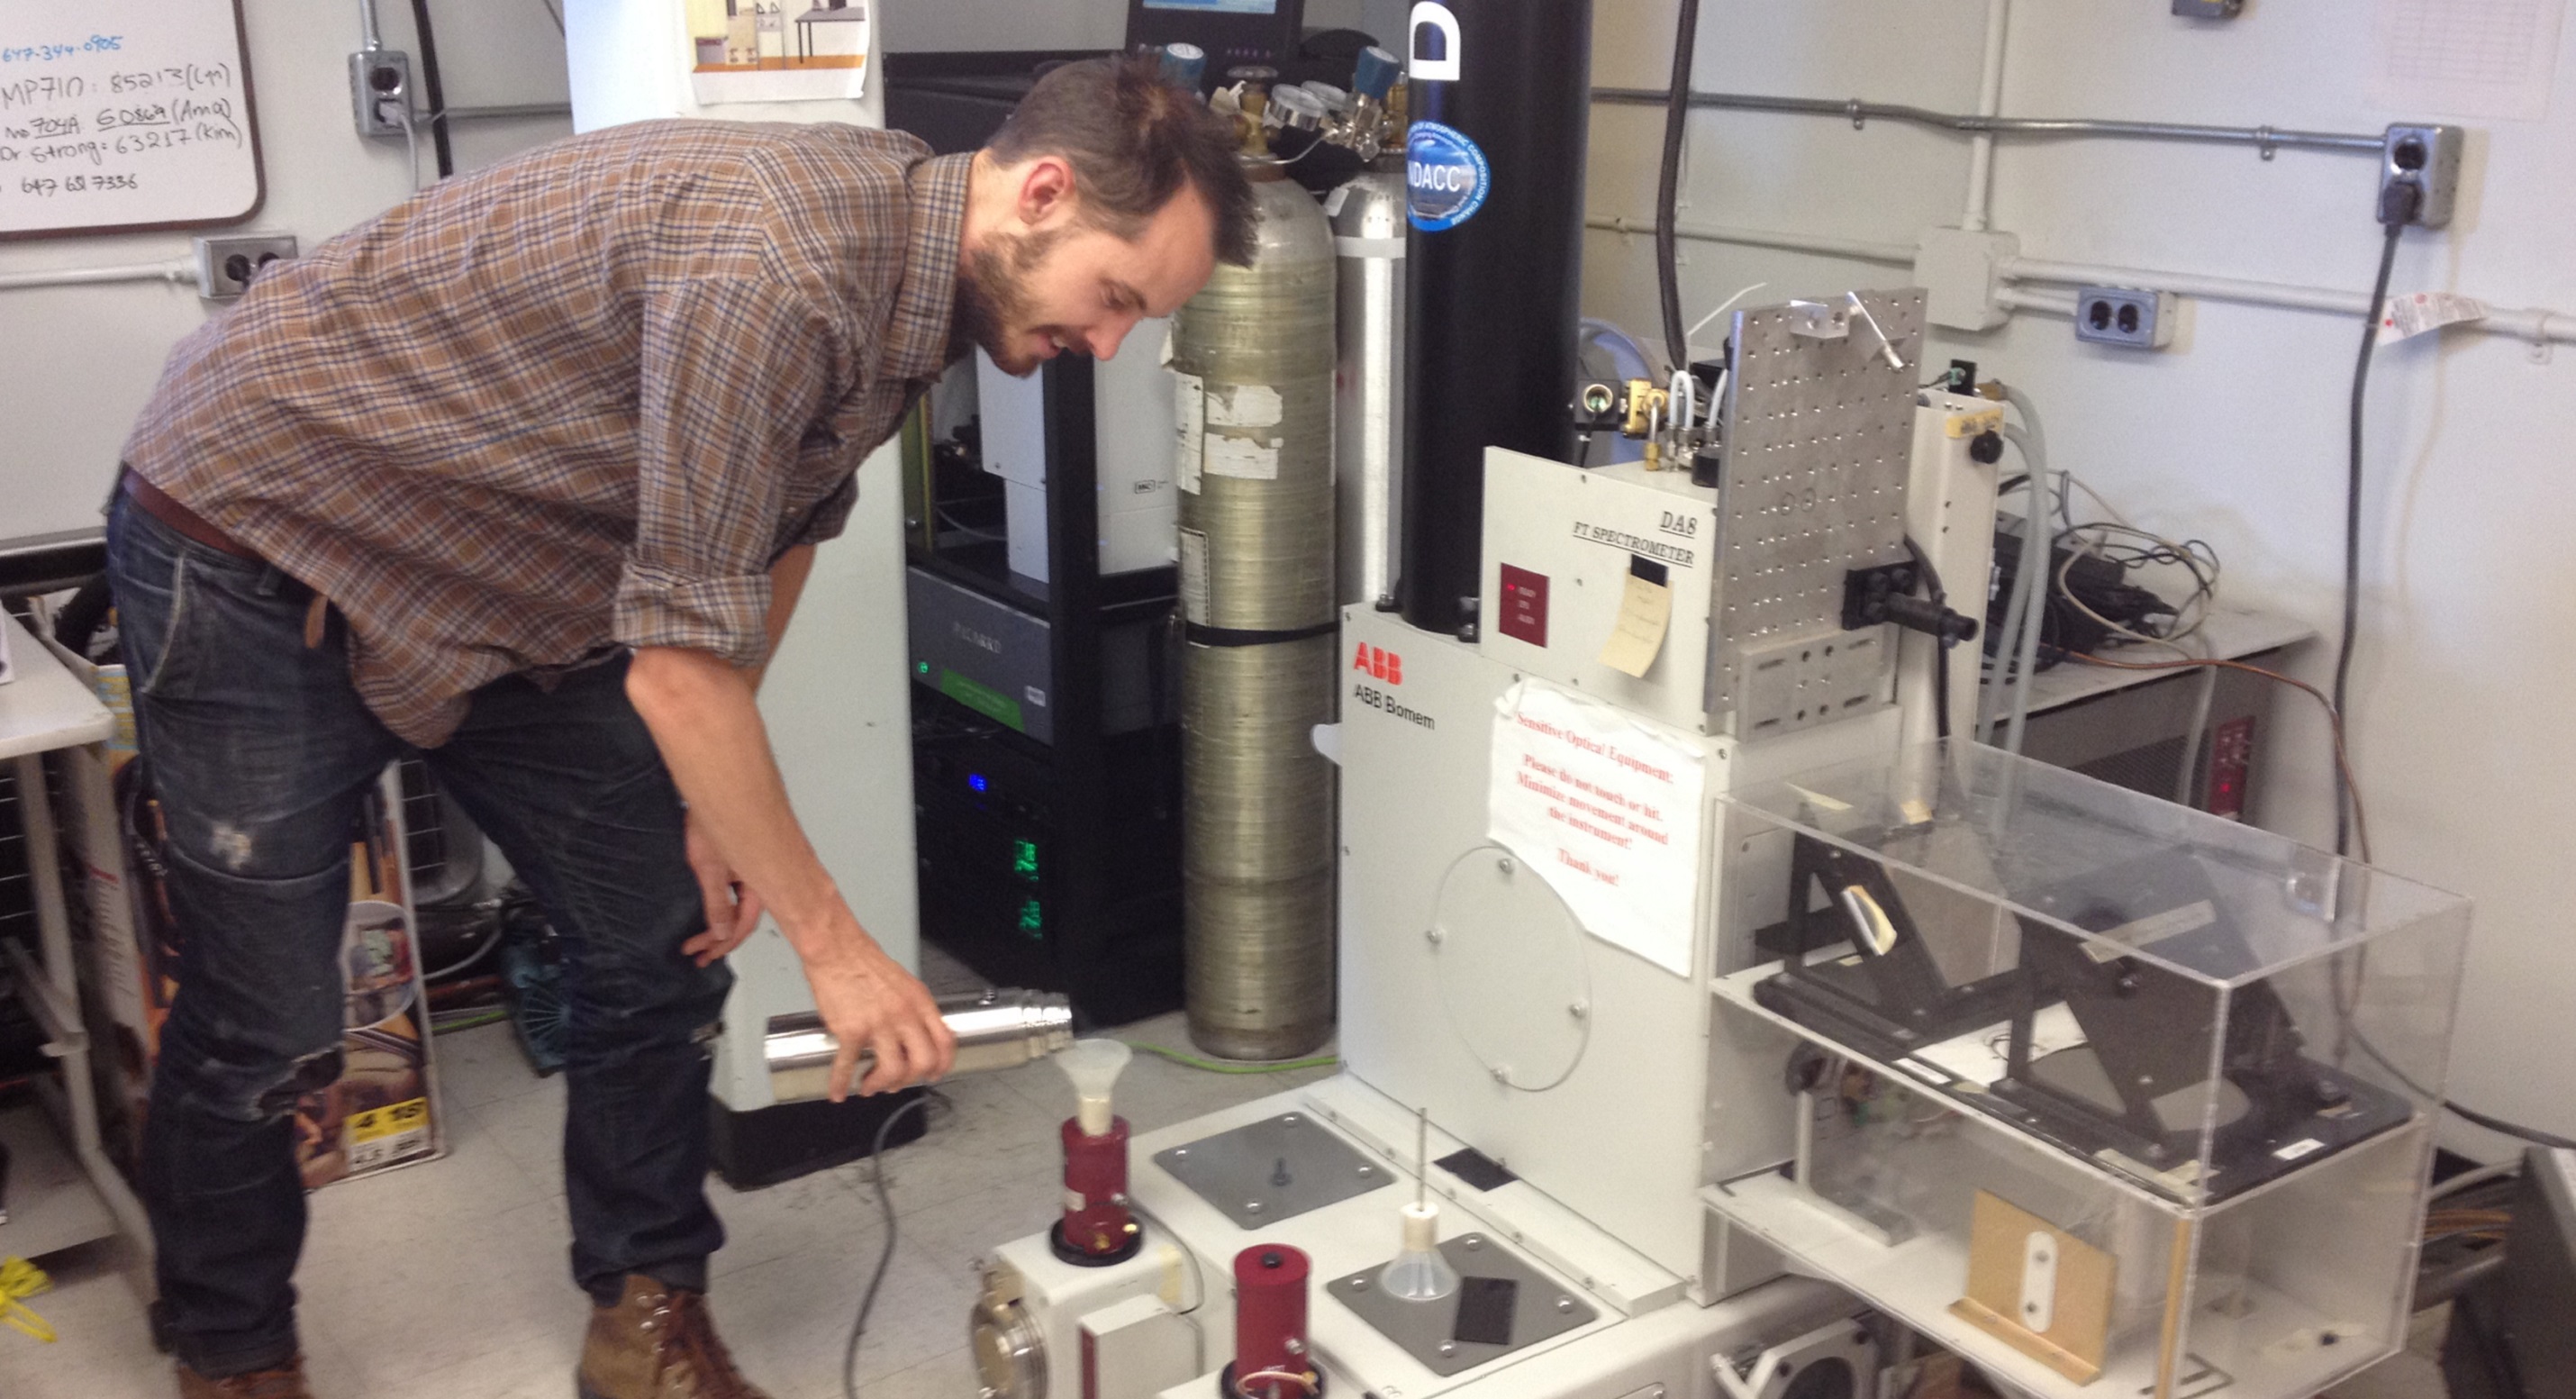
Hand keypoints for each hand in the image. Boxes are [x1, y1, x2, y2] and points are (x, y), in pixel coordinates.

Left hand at [680, 812, 766, 967]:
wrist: (711, 791)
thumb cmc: (712, 822)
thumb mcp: (710, 869)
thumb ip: (717, 903)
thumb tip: (721, 932)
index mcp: (757, 884)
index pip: (743, 925)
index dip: (722, 944)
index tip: (703, 954)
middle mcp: (756, 880)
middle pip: (741, 920)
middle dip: (719, 941)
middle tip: (698, 955)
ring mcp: (747, 871)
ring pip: (738, 908)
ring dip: (718, 926)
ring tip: (699, 942)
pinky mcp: (736, 863)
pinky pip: (733, 893)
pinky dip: (721, 907)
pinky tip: (710, 915)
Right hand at [802, 932, 956, 1099]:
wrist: (837, 949)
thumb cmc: (865, 962)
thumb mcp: (904, 983)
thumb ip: (915, 1009)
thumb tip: (920, 1033)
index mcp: (920, 1002)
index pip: (945, 1042)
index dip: (942, 1064)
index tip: (934, 1074)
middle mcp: (904, 1015)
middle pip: (923, 1062)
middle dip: (910, 1079)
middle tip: (897, 1082)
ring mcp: (879, 1024)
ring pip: (893, 1070)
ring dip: (881, 1085)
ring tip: (869, 1085)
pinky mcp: (851, 1030)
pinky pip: (848, 1066)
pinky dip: (841, 1084)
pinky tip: (839, 1091)